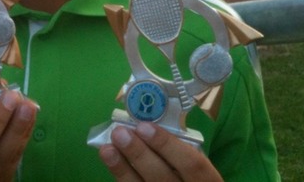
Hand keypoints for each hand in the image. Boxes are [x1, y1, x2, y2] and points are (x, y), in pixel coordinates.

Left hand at [99, 122, 222, 181]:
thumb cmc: (193, 179)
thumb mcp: (196, 168)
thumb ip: (180, 152)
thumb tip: (147, 126)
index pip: (192, 163)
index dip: (167, 144)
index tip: (144, 126)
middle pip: (163, 178)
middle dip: (139, 154)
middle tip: (119, 133)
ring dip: (122, 169)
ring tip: (107, 149)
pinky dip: (122, 179)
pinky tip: (112, 165)